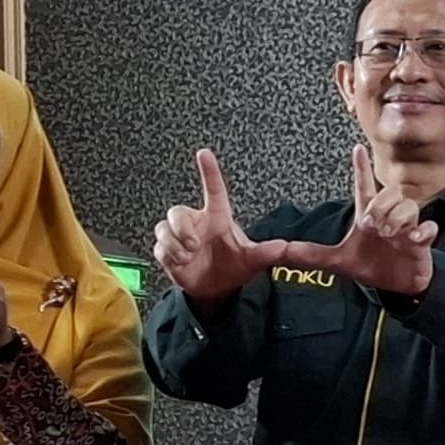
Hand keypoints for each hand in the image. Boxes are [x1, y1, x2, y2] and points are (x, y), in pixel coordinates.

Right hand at [152, 149, 294, 303]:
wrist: (218, 290)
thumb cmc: (234, 266)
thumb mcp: (253, 259)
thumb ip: (269, 253)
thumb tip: (284, 248)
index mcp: (218, 218)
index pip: (214, 190)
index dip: (209, 172)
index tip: (204, 153)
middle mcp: (196, 224)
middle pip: (177, 211)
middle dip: (180, 226)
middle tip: (194, 244)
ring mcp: (180, 238)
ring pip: (163, 228)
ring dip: (175, 243)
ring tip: (189, 255)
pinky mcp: (168, 252)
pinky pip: (159, 247)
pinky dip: (170, 255)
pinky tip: (181, 262)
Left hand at [279, 144, 437, 299]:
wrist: (395, 288)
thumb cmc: (371, 266)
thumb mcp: (337, 262)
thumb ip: (310, 255)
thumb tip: (281, 250)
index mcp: (368, 217)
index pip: (364, 188)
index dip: (361, 168)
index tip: (357, 148)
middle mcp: (389, 218)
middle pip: (390, 193)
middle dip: (380, 204)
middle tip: (370, 224)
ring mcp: (407, 229)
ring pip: (409, 206)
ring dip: (398, 217)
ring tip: (388, 233)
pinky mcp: (422, 243)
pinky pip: (428, 228)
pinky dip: (422, 231)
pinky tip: (412, 239)